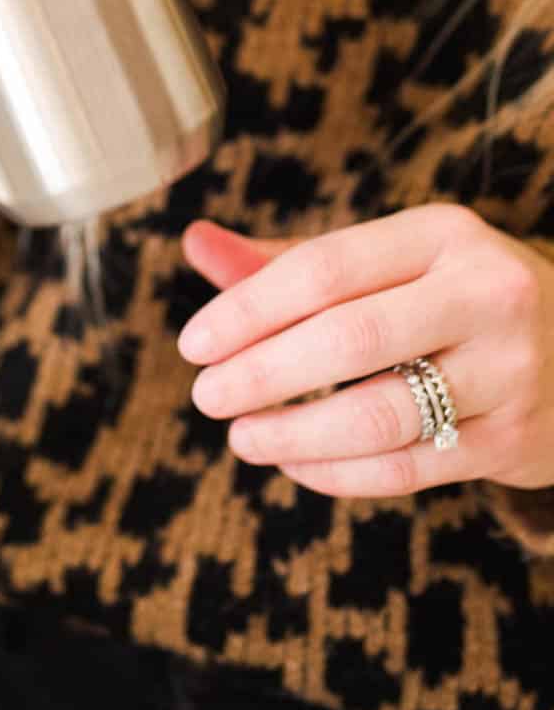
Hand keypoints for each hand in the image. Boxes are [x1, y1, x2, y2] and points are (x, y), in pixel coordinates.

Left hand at [176, 207, 553, 497]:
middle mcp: (485, 294)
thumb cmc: (453, 297)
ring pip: (379, 415)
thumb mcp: (391, 260)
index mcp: (442, 235)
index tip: (193, 343)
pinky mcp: (517, 442)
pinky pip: (409, 469)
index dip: (248, 308)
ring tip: (241, 437)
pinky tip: (294, 465)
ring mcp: (509, 371)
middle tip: (205, 396)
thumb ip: (290, 259)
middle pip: (348, 338)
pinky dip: (338, 474)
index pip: (324, 268)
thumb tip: (192, 241)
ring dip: (293, 433)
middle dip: (261, 373)